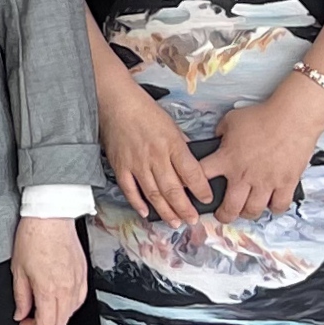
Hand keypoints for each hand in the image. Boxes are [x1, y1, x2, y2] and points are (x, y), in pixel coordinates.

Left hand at [10, 215, 89, 324]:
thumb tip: (21, 313)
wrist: (50, 217)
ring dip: (58, 315)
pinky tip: (59, 298)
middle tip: (32, 318)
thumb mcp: (18, 270)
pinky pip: (80, 298)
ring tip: (43, 307)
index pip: (46, 323)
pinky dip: (69, 304)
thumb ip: (21, 296)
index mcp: (49, 289)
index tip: (24, 321)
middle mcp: (67, 288)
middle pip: (61, 321)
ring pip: (72, 312)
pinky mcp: (83, 274)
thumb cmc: (33, 238)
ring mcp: (78, 281)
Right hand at [99, 80, 213, 228]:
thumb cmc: (145, 111)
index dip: (201, 190)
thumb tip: (189, 165)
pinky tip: (146, 212)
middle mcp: (155, 156)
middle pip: (173, 189)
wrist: (116, 102)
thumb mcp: (171, 125)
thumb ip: (181, 146)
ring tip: (175, 222)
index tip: (207, 199)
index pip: (191, 173)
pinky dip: (138, 203)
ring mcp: (137, 163)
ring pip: (153, 194)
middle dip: (185, 208)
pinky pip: (130, 190)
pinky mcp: (120, 166)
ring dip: (166, 211)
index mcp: (172, 144)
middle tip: (193, 219)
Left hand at [206, 83, 323, 223]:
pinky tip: (272, 205)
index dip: (192, 185)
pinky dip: (275, 209)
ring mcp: (265, 182)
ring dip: (247, 214)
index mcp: (226, 159)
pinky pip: (279, 205)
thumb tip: (217, 138)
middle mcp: (244, 175)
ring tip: (246, 210)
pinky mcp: (286, 183)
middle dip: (223, 215)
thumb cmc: (262, 116)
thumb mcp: (231, 120)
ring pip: (253, 211)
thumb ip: (220, 133)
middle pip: (228, 208)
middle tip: (223, 214)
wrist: (292, 117)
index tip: (192, 191)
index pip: (200, 177)